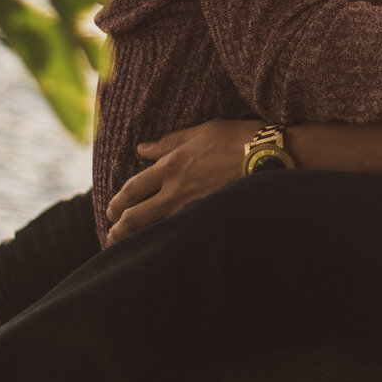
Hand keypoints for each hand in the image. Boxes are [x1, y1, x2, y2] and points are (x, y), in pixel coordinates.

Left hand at [105, 118, 259, 243]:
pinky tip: (162, 250)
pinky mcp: (209, 217)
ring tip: (129, 248)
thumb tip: (142, 149)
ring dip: (137, 239)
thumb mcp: (201, 131)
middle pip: (136, 215)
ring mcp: (193, 207)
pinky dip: (166, 242)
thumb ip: (170, 142)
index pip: (133, 188)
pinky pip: (180, 233)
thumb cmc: (238, 138)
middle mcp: (176, 190)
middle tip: (112, 233)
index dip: (118, 201)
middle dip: (119, 227)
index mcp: (171, 166)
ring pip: (154, 229)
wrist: (270, 156)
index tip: (111, 210)